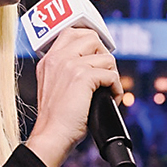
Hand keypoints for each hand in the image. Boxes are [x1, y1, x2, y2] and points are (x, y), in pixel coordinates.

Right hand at [25, 27, 119, 166]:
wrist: (52, 135)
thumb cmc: (56, 119)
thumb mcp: (54, 87)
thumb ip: (67, 71)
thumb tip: (95, 64)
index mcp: (49, 60)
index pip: (71, 31)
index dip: (91, 41)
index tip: (98, 56)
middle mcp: (57, 58)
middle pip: (92, 38)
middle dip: (104, 56)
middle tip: (104, 75)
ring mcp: (69, 65)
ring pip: (106, 57)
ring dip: (112, 76)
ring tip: (107, 92)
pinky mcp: (82, 77)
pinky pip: (111, 75)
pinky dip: (116, 89)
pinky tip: (110, 99)